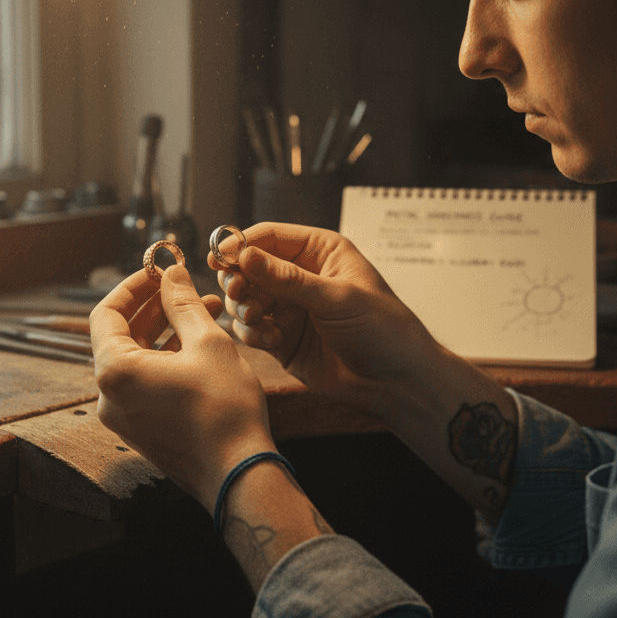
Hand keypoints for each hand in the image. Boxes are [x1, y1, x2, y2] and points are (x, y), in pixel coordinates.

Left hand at [90, 264, 276, 510]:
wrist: (239, 473)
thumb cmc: (224, 409)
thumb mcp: (207, 343)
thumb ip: (183, 303)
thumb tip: (171, 274)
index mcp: (116, 371)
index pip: (106, 313)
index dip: (132, 287)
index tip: (158, 271)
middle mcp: (109, 396)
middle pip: (120, 336)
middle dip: (152, 306)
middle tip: (181, 285)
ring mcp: (123, 416)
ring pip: (136, 359)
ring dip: (165, 331)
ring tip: (204, 308)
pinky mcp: (141, 428)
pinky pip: (145, 382)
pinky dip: (166, 358)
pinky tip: (199, 343)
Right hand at [209, 222, 444, 418]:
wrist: (395, 380)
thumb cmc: (382, 329)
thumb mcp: (336, 298)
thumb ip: (287, 278)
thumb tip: (245, 255)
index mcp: (320, 252)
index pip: (270, 237)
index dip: (242, 244)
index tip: (221, 257)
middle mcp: (301, 276)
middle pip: (250, 266)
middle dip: (238, 278)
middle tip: (238, 292)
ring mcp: (290, 307)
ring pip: (246, 298)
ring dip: (245, 307)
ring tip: (258, 318)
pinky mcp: (282, 338)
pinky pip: (251, 328)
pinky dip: (253, 333)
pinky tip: (271, 340)